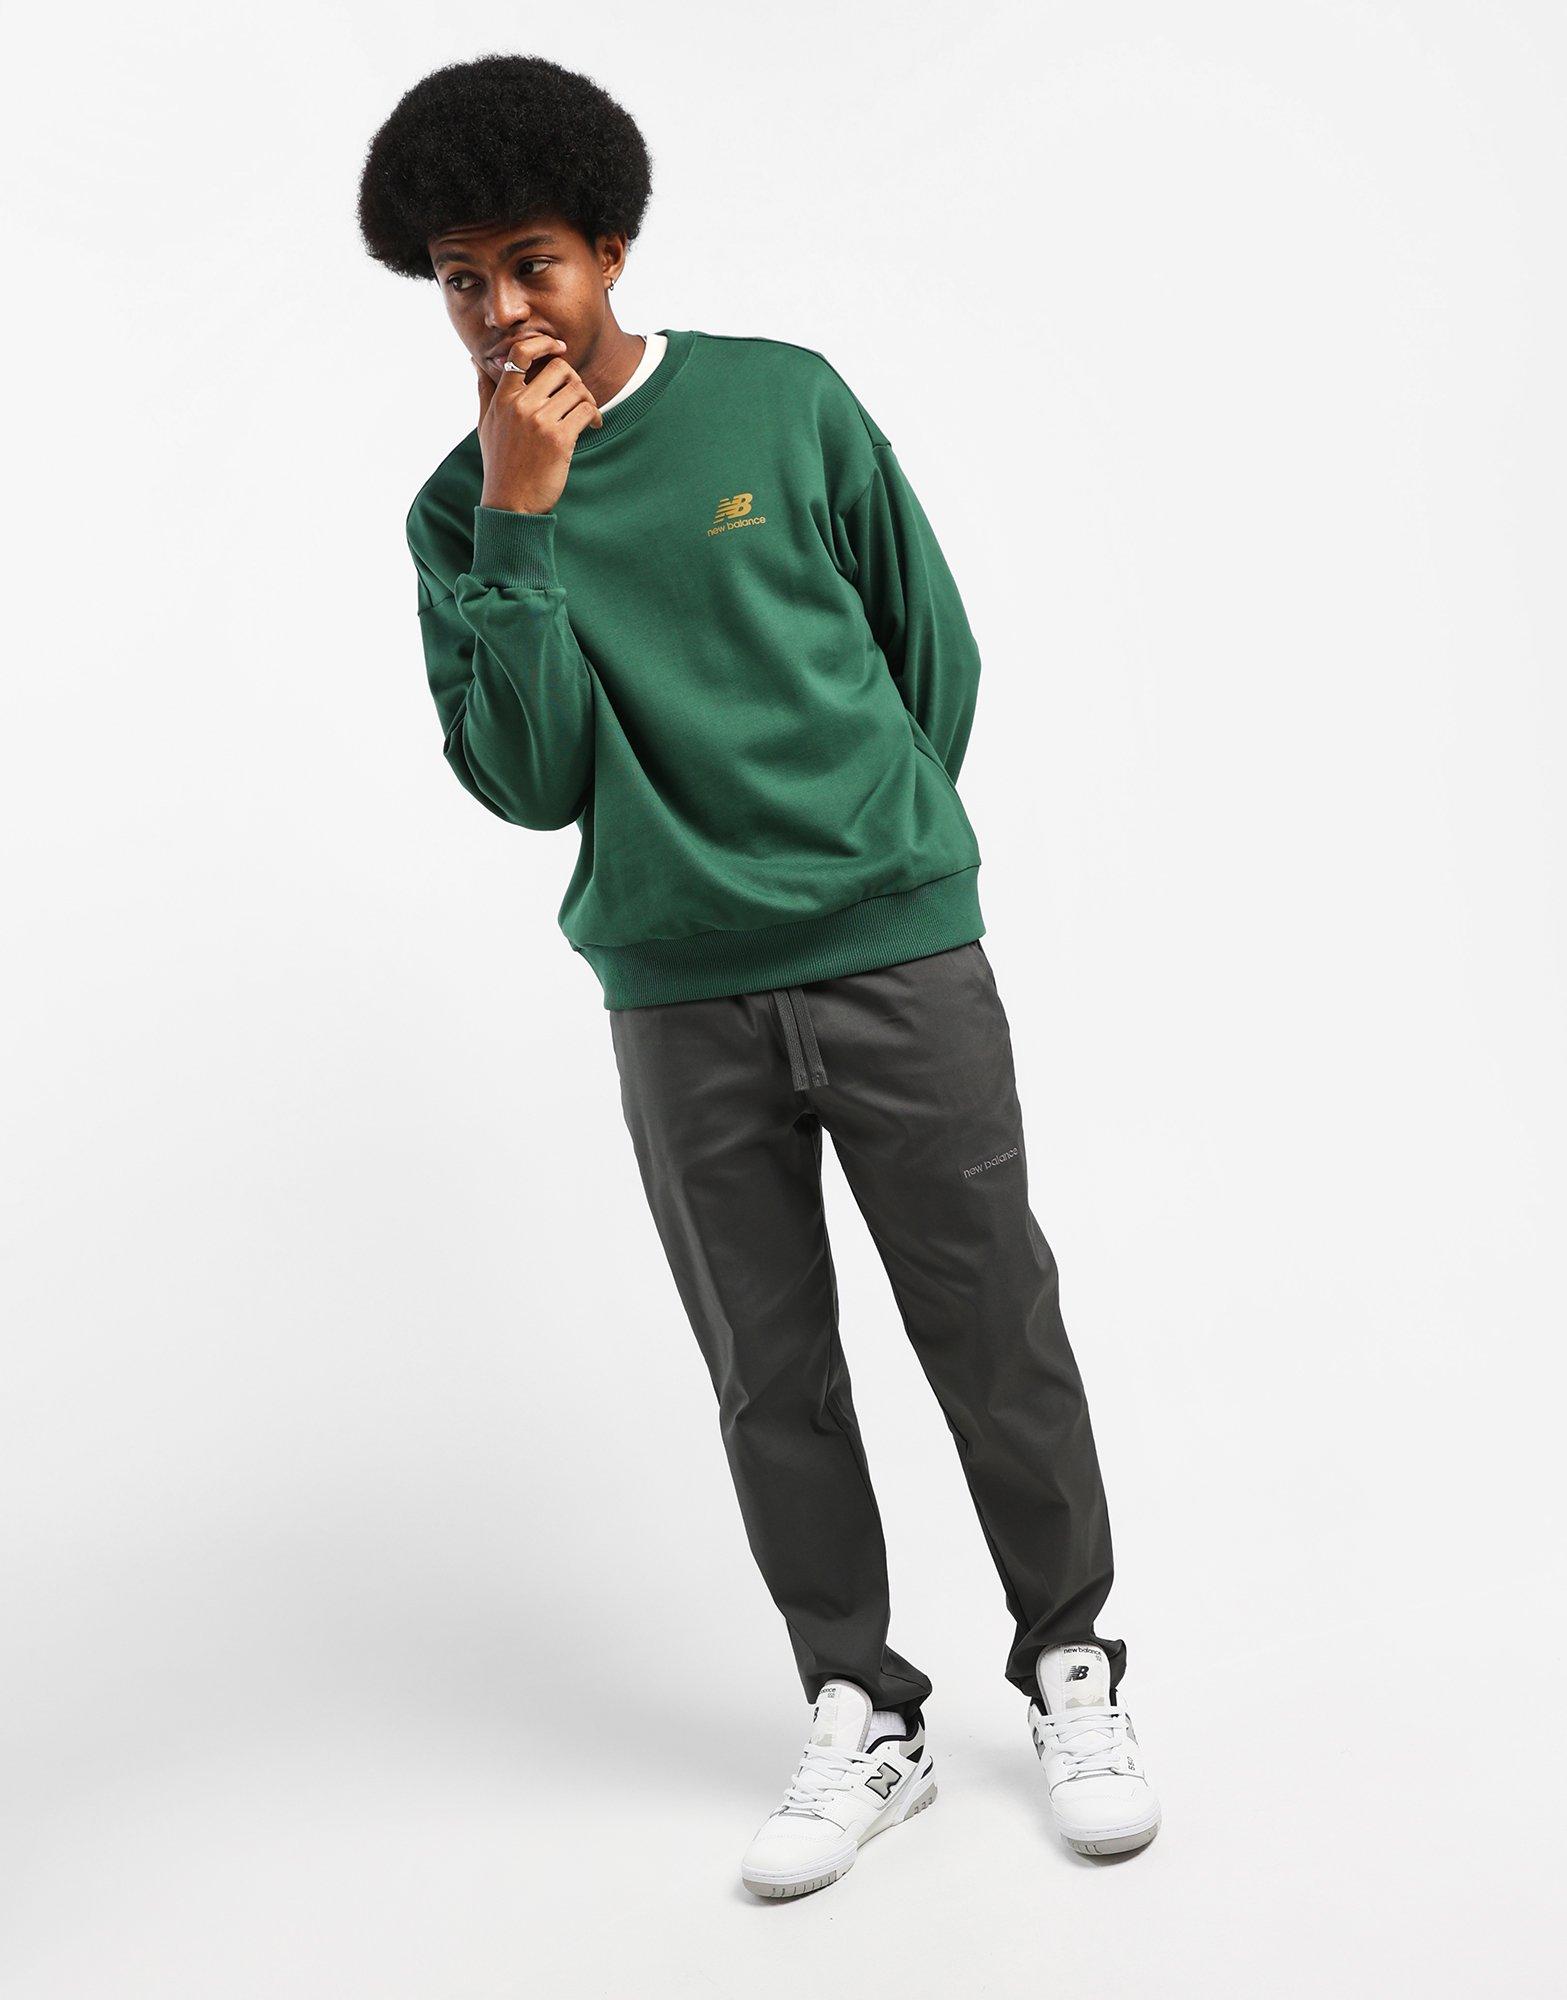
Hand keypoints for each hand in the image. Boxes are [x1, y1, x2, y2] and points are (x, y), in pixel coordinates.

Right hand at [474, 330, 603, 514]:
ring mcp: (539, 421)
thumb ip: (484, 389)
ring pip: (577, 389)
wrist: (511, 503)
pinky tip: (594, 426)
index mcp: (503, 398)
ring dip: (588, 399)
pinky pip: (586, 411)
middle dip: (573, 379)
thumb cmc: (499, 463)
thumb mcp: (485, 423)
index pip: (521, 353)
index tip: (558, 347)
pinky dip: (595, 416)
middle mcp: (520, 406)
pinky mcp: (559, 439)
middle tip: (577, 395)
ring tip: (588, 414)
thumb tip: (474, 360)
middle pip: (559, 368)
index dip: (543, 343)